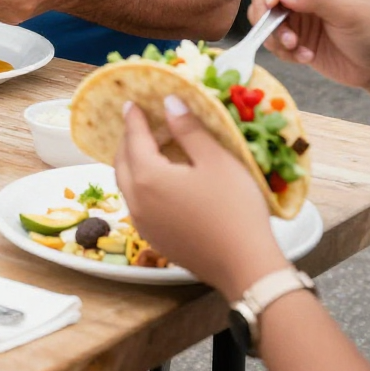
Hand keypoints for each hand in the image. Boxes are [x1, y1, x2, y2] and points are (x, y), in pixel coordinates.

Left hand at [115, 97, 286, 297]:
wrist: (247, 268)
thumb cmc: (234, 209)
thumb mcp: (215, 160)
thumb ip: (188, 129)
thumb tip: (168, 102)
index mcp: (148, 178)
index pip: (134, 139)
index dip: (134, 118)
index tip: (132, 103)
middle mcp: (137, 202)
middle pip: (123, 162)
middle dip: (129, 140)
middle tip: (142, 123)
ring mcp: (144, 225)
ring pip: (128, 185)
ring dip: (134, 163)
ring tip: (151, 148)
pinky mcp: (156, 240)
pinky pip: (138, 204)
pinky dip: (142, 185)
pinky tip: (162, 182)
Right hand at [248, 0, 369, 92]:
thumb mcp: (347, 11)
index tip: (272, 2)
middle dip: (265, 11)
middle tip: (275, 29)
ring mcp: (296, 14)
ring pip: (263, 16)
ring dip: (274, 34)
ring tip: (295, 47)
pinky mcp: (294, 36)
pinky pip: (273, 39)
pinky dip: (282, 50)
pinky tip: (305, 56)